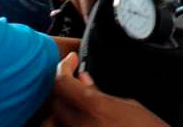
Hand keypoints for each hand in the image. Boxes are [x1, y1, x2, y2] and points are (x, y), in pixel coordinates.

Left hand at [42, 53, 169, 126]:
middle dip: (64, 88)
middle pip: (56, 102)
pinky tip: (77, 119)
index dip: (63, 67)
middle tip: (75, 81)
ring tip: (72, 105)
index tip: (71, 61)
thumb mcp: (129, 105)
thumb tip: (83, 80)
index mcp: (96, 108)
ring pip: (52, 124)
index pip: (63, 83)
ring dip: (58, 112)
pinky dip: (64, 125)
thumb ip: (100, 92)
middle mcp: (82, 126)